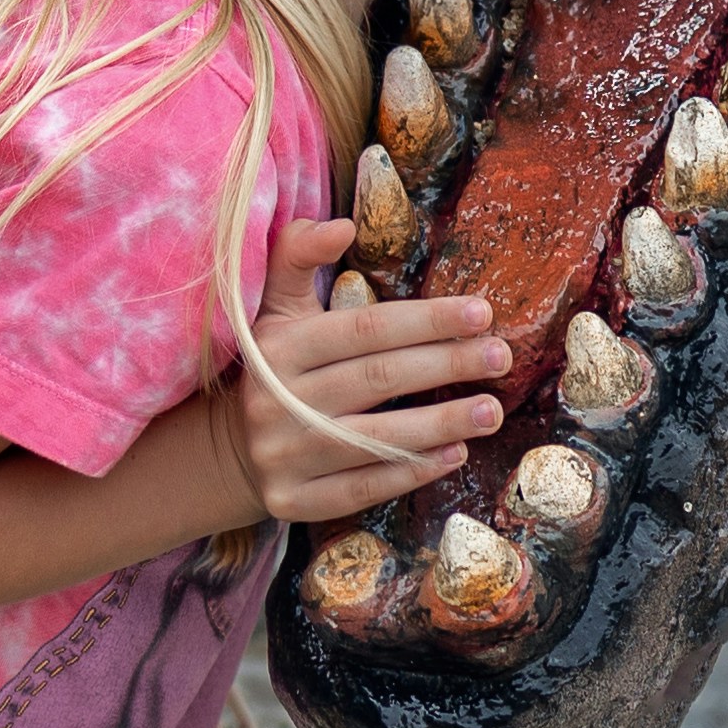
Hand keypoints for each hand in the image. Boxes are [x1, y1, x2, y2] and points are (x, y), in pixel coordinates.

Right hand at [229, 216, 509, 525]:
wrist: (227, 450)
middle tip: (500, 356)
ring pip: (373, 438)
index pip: (363, 329)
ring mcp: (281, 456)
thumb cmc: (275, 367)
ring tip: (492, 411)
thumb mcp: (275, 308)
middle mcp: (275, 401)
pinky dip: (410, 471)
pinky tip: (455, 454)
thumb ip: (299, 256)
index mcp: (278, 346)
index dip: (425, 320)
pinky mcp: (290, 501)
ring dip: (440, 424)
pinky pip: (360, 488)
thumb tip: (341, 225)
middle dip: (445, 365)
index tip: (481, 312)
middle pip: (376, 379)